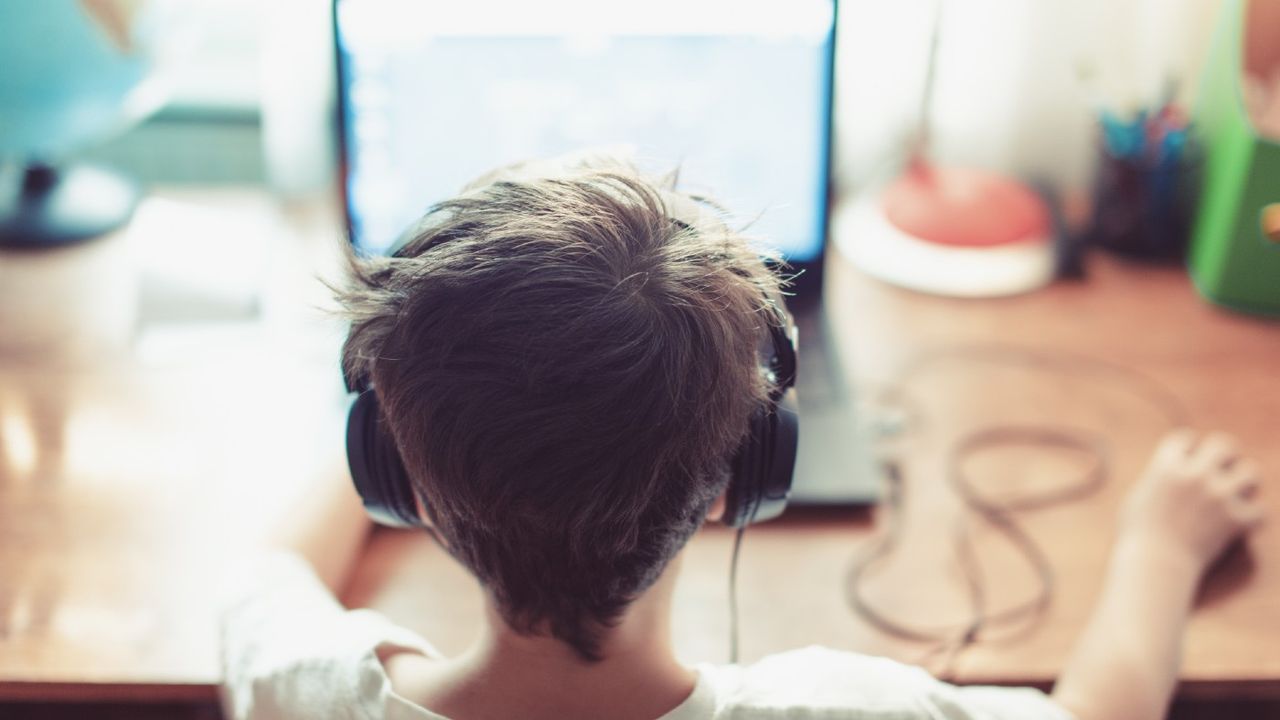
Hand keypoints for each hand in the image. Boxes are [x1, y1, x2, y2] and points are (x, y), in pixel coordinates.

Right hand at [1120, 429, 1263, 573]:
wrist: (1154, 565)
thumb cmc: (1138, 534)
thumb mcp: (1138, 496)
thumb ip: (1158, 476)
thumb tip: (1172, 467)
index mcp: (1166, 465)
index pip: (1185, 438)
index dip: (1188, 449)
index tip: (1188, 461)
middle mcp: (1195, 474)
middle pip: (1224, 444)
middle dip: (1223, 456)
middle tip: (1220, 471)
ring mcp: (1218, 496)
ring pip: (1250, 471)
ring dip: (1244, 482)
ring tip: (1236, 493)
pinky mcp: (1235, 520)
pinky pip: (1261, 509)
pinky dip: (1253, 516)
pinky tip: (1241, 521)